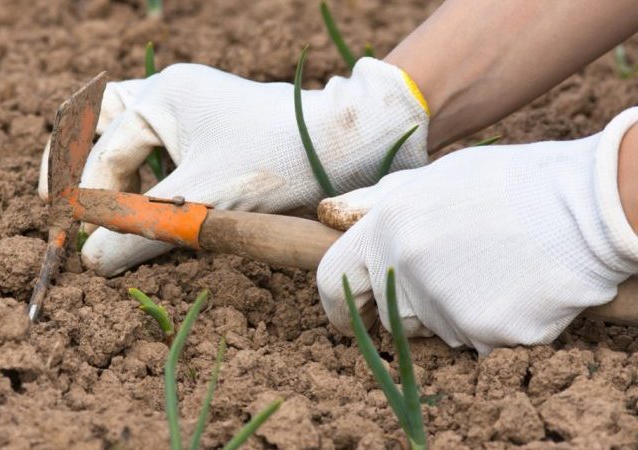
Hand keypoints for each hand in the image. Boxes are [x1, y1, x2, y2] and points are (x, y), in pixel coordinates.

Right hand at [40, 60, 428, 275]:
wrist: (345, 146)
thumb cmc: (276, 162)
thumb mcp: (202, 202)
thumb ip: (142, 231)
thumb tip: (91, 263)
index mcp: (162, 96)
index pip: (104, 150)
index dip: (85, 197)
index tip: (73, 238)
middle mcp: (172, 93)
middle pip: (100, 122)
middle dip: (76, 163)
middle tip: (56, 205)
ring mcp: (192, 108)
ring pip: (128, 133)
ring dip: (107, 169)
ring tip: (90, 206)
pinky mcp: (211, 130)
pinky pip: (159, 147)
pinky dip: (141, 174)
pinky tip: (140, 202)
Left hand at [316, 108, 637, 354]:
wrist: (588, 205)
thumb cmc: (509, 183)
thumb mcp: (435, 178)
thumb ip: (376, 203)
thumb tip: (328, 216)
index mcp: (387, 227)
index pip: (331, 279)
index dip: (335, 302)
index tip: (345, 314)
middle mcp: (405, 268)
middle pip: (388, 312)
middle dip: (408, 306)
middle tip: (453, 276)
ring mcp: (444, 305)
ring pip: (433, 328)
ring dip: (454, 311)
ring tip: (494, 269)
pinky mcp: (484, 334)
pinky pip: (474, 341)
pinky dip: (492, 324)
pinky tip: (518, 288)